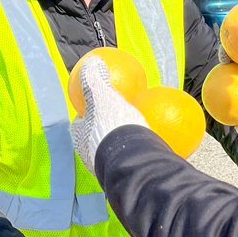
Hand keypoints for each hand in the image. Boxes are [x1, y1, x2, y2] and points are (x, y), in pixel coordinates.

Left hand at [70, 55, 147, 172]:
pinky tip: (156, 142)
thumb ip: (94, 79)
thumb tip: (91, 61)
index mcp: (81, 138)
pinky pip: (134, 157)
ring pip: (116, 149)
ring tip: (142, 127)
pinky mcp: (128, 175)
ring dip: (124, 140)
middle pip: (98, 135)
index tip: (104, 99)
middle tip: (124, 112)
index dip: (89, 109)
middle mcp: (90, 156)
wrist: (132, 163)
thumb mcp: (102, 96)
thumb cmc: (112, 127)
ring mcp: (109, 168)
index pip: (82, 119)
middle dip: (107, 126)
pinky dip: (141, 150)